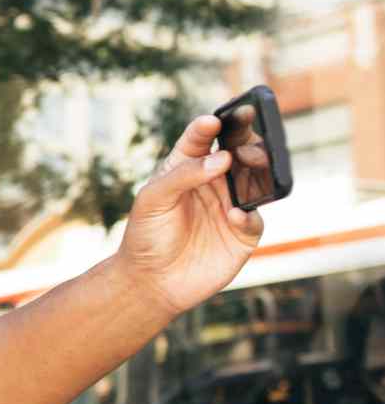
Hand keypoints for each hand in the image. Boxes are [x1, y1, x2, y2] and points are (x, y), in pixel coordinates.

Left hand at [112, 114, 266, 315]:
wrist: (150, 282)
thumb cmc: (146, 235)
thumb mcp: (153, 200)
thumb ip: (182, 175)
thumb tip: (221, 158)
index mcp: (188, 168)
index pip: (201, 140)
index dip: (208, 127)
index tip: (212, 120)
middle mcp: (214, 182)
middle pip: (238, 153)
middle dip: (244, 143)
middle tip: (243, 142)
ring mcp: (231, 206)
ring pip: (255, 180)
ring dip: (257, 170)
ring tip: (249, 162)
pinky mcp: (243, 233)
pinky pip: (254, 218)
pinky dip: (248, 215)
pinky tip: (234, 214)